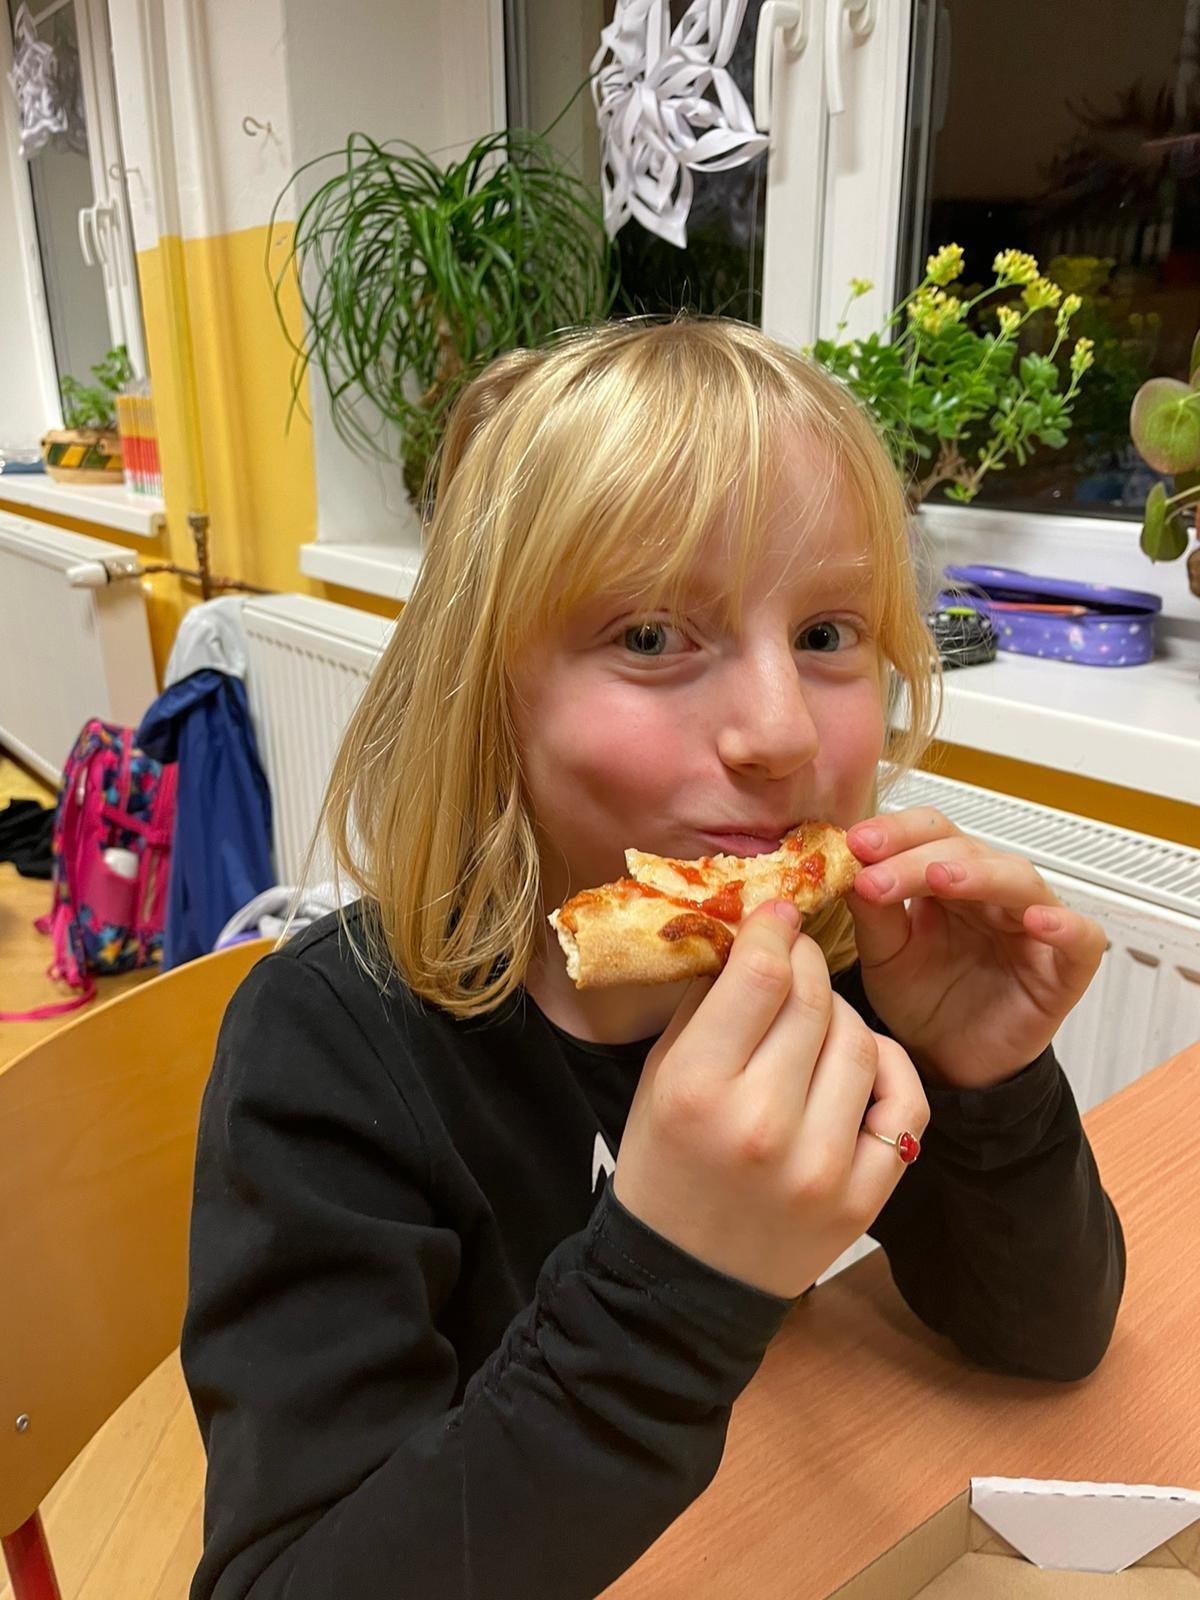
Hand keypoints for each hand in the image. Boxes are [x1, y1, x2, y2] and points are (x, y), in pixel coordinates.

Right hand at [613, 901, 928, 1298]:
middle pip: (814, 998)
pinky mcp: (864, 1197)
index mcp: (698, 1089)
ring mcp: (821, 1166)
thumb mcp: (661, 1076)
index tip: (777, 917)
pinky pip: (904, 1101)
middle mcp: (763, 1124)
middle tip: (798, 955)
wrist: (686, 1279)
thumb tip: (757, 934)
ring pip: (863, 1040)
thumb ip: (708, 1004)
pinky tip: (861, 1063)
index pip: (761, 974)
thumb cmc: (665, 1166)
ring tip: (816, 1020)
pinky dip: (890, 1067)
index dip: (776, 930)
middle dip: (807, 960)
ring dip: (841, 1014)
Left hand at [846, 807, 1106, 1088]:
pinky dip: (1065, 926)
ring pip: (1017, 880)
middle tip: (876, 872)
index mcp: (946, 877)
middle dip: (917, 856)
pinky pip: (1081, 938)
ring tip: (940, 877)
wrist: (947, 1061)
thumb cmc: (922, 1000)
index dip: (894, 832)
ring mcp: (1030, 924)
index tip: (855, 844)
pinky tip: (1038, 921)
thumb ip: (872, 912)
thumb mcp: (884, 955)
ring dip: (979, 874)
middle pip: (966, 849)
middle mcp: (991, 891)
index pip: (928, 832)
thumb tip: (848, 865)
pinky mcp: (1065, 967)